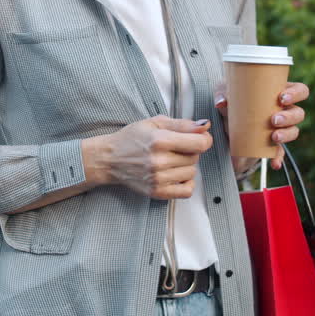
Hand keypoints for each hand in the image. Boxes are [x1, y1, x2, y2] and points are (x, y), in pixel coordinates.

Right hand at [82, 116, 212, 199]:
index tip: (198, 138)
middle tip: (174, 148)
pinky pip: (187, 190)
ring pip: (192, 173)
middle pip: (195, 158)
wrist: (110, 158)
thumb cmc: (131, 139)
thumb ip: (182, 124)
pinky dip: (185, 182)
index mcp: (159, 140)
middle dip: (189, 151)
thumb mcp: (154, 123)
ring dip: (186, 166)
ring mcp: (158, 178)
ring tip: (170, 161)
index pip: (200, 144)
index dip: (204, 139)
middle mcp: (159, 161)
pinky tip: (175, 174)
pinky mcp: (157, 192)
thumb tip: (205, 126)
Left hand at [214, 81, 308, 169]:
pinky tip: (274, 163)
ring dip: (286, 135)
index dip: (296, 94)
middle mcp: (283, 110)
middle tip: (274, 120)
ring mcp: (280, 128)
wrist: (224, 122)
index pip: (299, 91)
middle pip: (298, 113)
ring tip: (273, 137)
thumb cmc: (231, 99)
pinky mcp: (272, 144)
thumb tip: (221, 103)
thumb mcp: (225, 92)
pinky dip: (278, 158)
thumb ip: (222, 94)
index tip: (282, 98)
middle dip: (289, 117)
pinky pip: (280, 152)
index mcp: (278, 92)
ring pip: (293, 131)